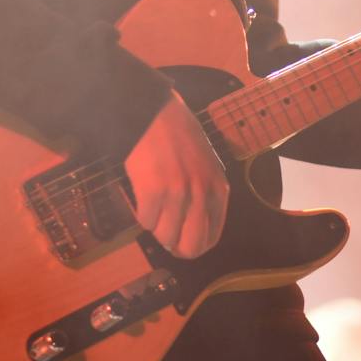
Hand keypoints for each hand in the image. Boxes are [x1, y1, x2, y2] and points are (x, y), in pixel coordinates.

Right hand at [123, 93, 228, 258]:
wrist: (154, 114)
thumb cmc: (179, 137)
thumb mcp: (206, 166)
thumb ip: (204, 195)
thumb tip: (192, 229)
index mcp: (218, 190)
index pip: (211, 237)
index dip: (194, 247)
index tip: (182, 244)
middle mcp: (201, 195)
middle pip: (191, 245)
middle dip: (176, 246)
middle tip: (166, 238)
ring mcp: (177, 194)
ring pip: (165, 236)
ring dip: (156, 228)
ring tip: (154, 209)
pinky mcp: (153, 192)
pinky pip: (145, 221)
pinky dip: (142, 215)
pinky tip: (143, 198)